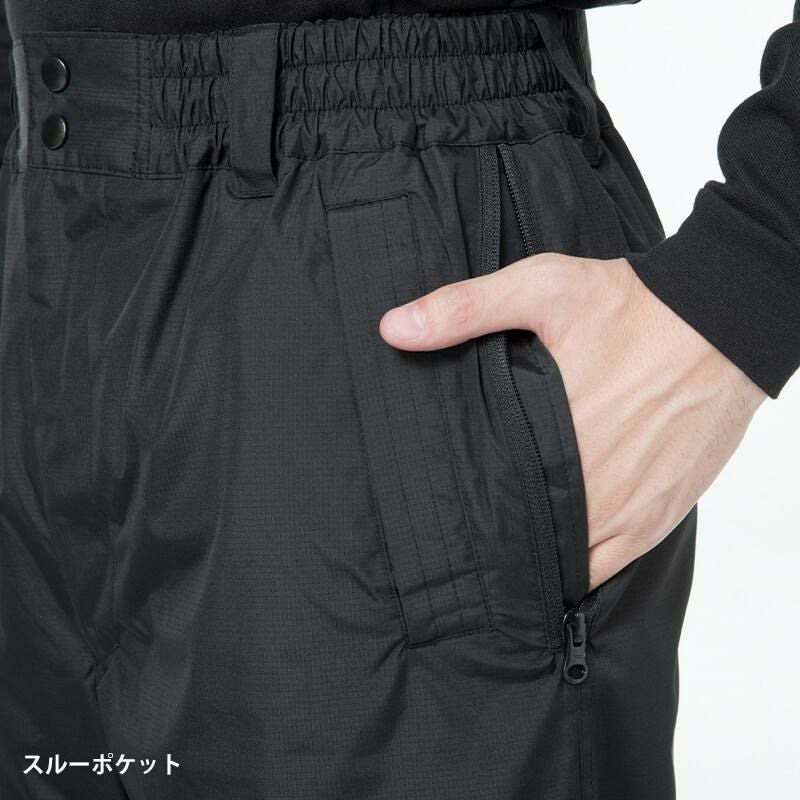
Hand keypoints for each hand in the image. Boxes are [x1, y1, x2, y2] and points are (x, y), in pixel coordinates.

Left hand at [379, 254, 766, 589]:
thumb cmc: (633, 307)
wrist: (721, 322)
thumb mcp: (542, 290)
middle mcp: (593, 487)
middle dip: (498, 538)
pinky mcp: (661, 513)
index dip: (466, 519)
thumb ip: (465, 309)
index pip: (494, 505)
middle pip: (528, 537)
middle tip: (470, 532)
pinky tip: (558, 555)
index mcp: (555, 442)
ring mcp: (631, 508)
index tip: (443, 519)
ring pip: (569, 562)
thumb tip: (394, 328)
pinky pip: (612, 564)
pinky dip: (583, 565)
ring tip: (508, 547)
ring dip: (539, 556)